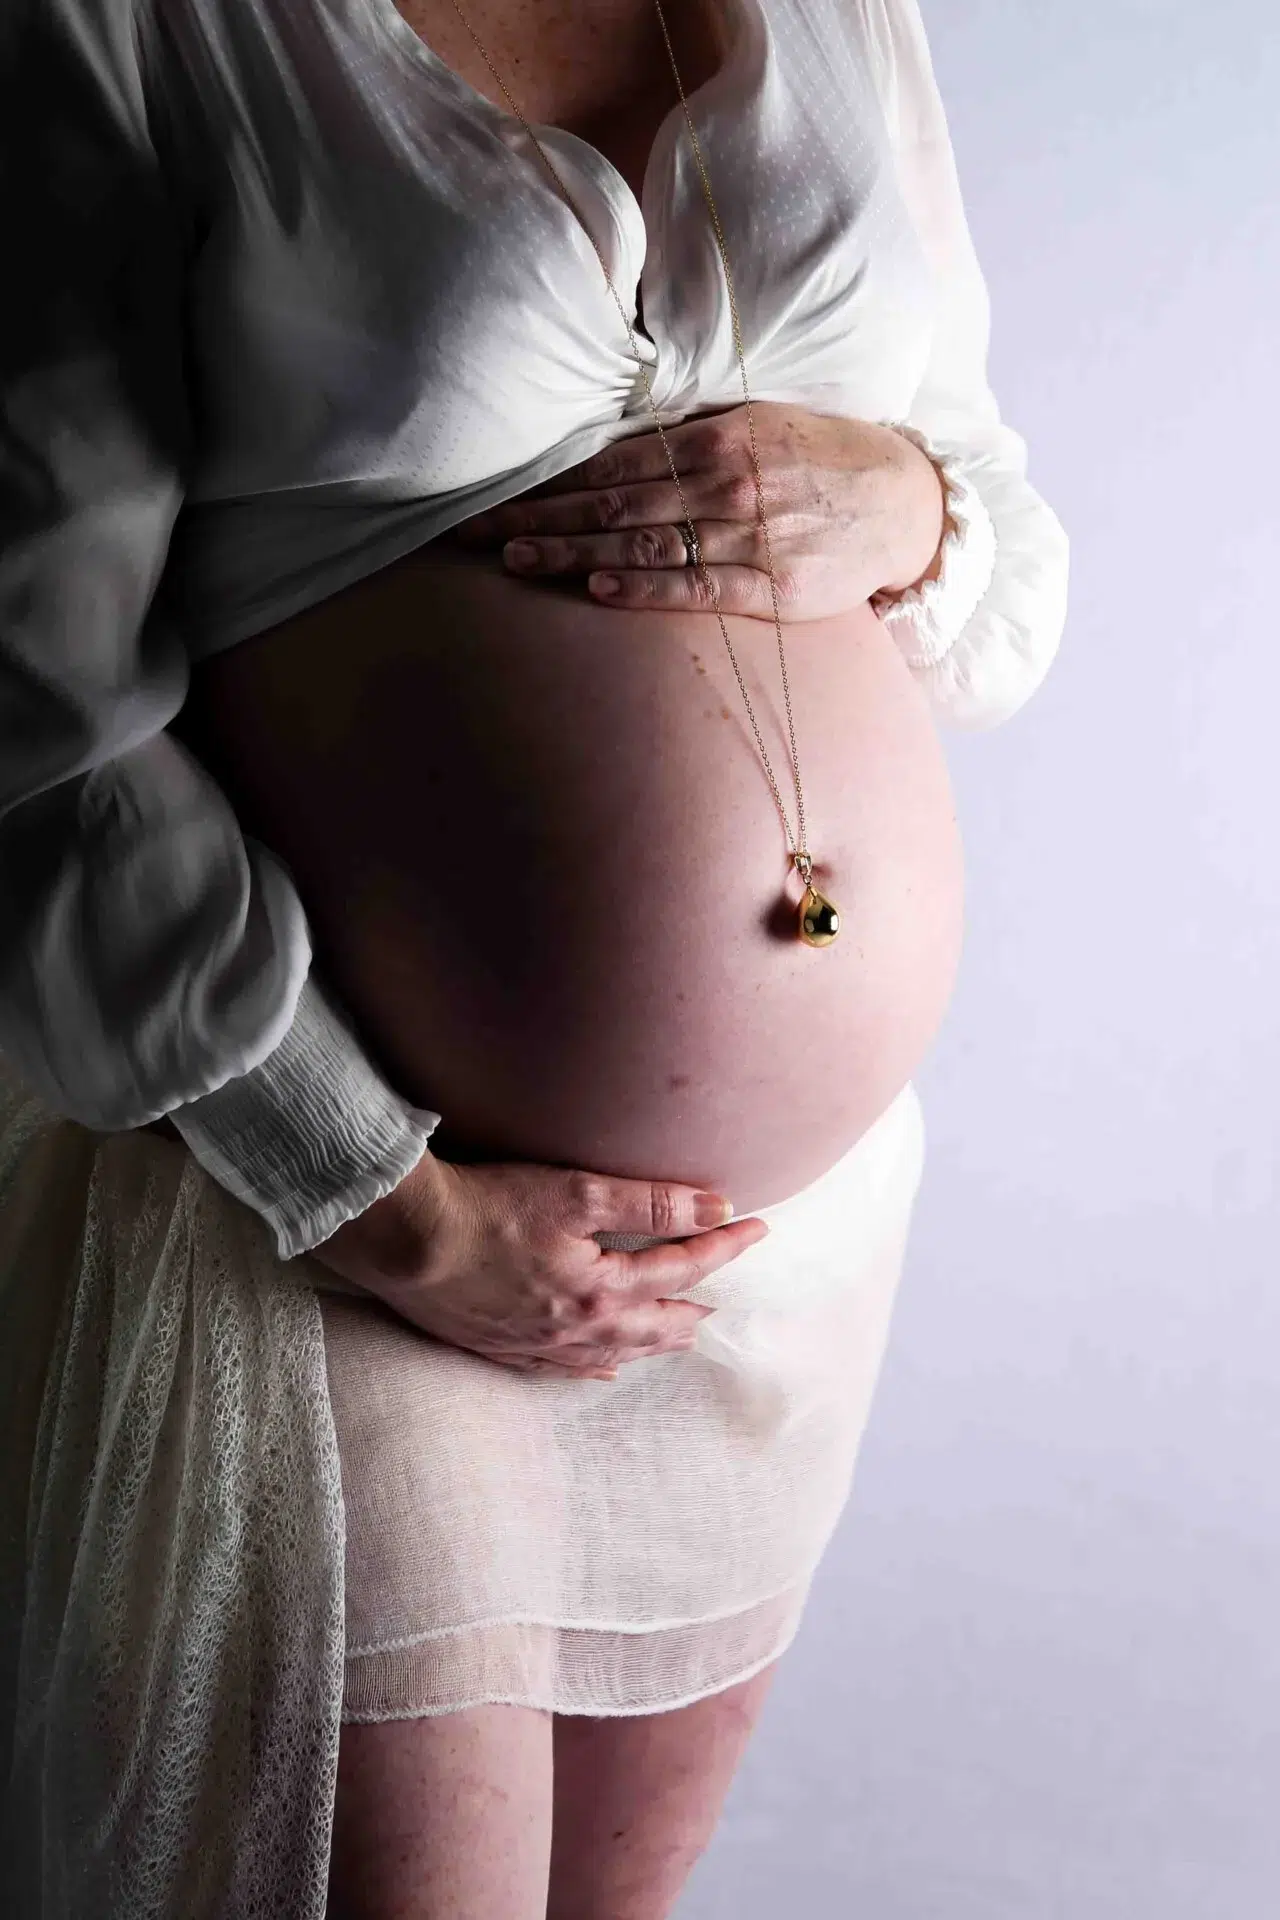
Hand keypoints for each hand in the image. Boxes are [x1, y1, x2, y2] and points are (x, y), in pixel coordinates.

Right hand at [310, 1150, 769, 1380]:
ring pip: (614, 1352)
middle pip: (653, 1324)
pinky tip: (602, 1369)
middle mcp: (578, 1328)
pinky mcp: (501, 1347)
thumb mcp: (576, 1192)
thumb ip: (651, 1202)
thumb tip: (717, 1206)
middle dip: (692, 1310)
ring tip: (677, 1338)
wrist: (406, 1241)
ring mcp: (538, 1344)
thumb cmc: (488, 1207)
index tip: (756, 1229)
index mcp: (602, 1289)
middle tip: (719, 1305)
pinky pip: (562, 1369)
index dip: (724, 1246)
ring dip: (652, 1343)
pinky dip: (594, 1368)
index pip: (681, 1267)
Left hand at [445, 402, 946, 621]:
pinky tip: (599, 587)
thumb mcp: (755, 424)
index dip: (548, 481)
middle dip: (539, 517)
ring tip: (516, 560)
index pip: (611, 461)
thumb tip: (613, 440)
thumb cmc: (819, 460)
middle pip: (612, 501)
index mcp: (713, 437)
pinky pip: (696, 586)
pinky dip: (645, 587)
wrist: (903, 502)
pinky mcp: (771, 585)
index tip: (493, 496)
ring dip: (573, 551)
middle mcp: (723, 481)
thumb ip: (688, 433)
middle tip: (475, 534)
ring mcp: (747, 533)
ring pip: (643, 542)